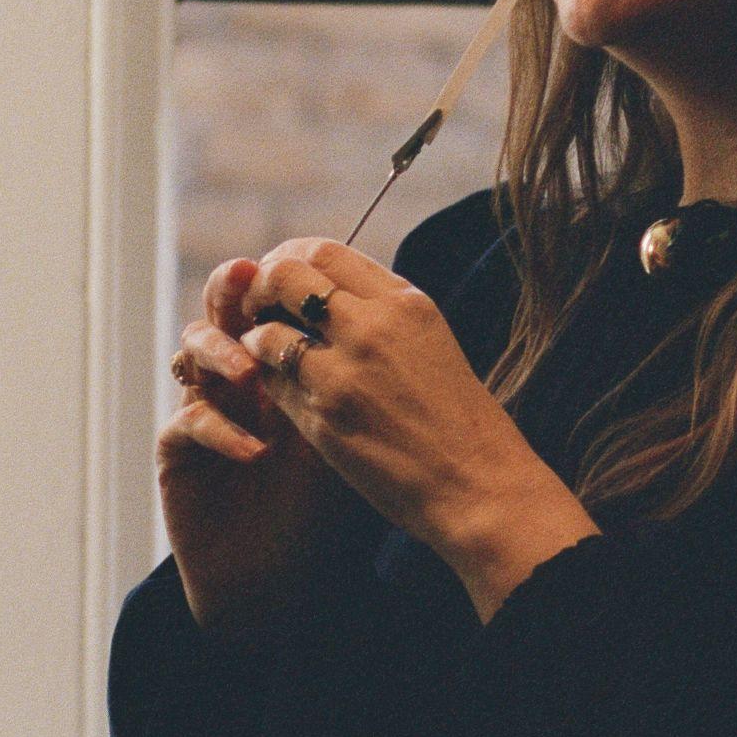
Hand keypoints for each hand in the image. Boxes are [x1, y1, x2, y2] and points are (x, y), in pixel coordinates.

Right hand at [159, 253, 372, 633]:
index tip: (300, 268)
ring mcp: (205, 408)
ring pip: (192, 351)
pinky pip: (187, 420)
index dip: (280, 280)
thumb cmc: (325, 509)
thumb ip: (344, 375)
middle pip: (223, 310)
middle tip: (247, 279)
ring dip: (222, 353)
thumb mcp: (345, 433)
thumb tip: (372, 308)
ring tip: (252, 374)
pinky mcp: (178, 452)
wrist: (285, 583)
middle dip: (232, 290)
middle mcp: (237, 377)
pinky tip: (254, 451)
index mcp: (280, 362)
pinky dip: (220, 430)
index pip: (271, 300)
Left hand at [229, 238, 598, 622]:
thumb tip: (329, 292)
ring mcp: (344, 373)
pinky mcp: (324, 418)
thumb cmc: (460, 419)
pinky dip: (266, 378)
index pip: (324, 252)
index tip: (280, 274)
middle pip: (287, 276)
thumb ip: (382, 312)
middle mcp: (372, 328)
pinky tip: (277, 385)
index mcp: (404, 303)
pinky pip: (273, 382)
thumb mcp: (431, 341)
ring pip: (268, 332)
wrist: (479, 484)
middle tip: (260, 308)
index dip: (289, 258)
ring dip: (257, 337)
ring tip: (265, 350)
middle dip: (263, 287)